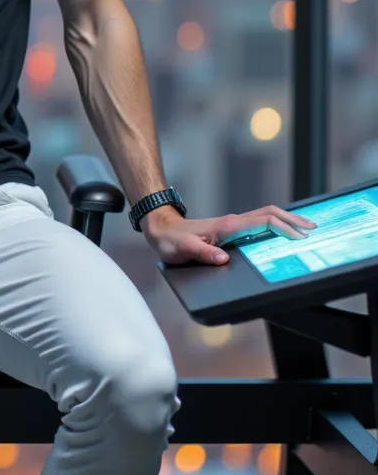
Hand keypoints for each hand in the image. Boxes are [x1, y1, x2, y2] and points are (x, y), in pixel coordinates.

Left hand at [140, 203, 316, 266]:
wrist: (161, 229)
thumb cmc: (171, 241)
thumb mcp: (184, 250)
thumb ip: (204, 254)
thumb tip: (223, 260)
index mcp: (228, 226)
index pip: (264, 221)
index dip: (283, 227)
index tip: (299, 236)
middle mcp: (233, 222)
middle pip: (270, 214)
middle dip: (293, 219)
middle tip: (312, 227)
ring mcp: (233, 224)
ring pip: (266, 216)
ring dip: (286, 219)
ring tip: (305, 227)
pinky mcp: (230, 228)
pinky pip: (258, 222)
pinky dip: (275, 223)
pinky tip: (281, 230)